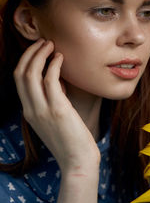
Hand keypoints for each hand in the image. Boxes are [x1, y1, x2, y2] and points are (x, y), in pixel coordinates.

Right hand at [13, 39, 99, 173]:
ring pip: (31, 74)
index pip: (18, 81)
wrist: (78, 161)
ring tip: (51, 44)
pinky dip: (53, 65)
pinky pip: (50, 81)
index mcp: (29, 112)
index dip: (26, 61)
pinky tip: (61, 58)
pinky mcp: (58, 110)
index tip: (38, 50)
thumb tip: (61, 83)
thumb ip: (53, 102)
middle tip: (44, 42)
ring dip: (40, 55)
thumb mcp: (56, 120)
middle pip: (20, 74)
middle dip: (30, 53)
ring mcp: (42, 110)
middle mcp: (31, 110)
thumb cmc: (71, 140)